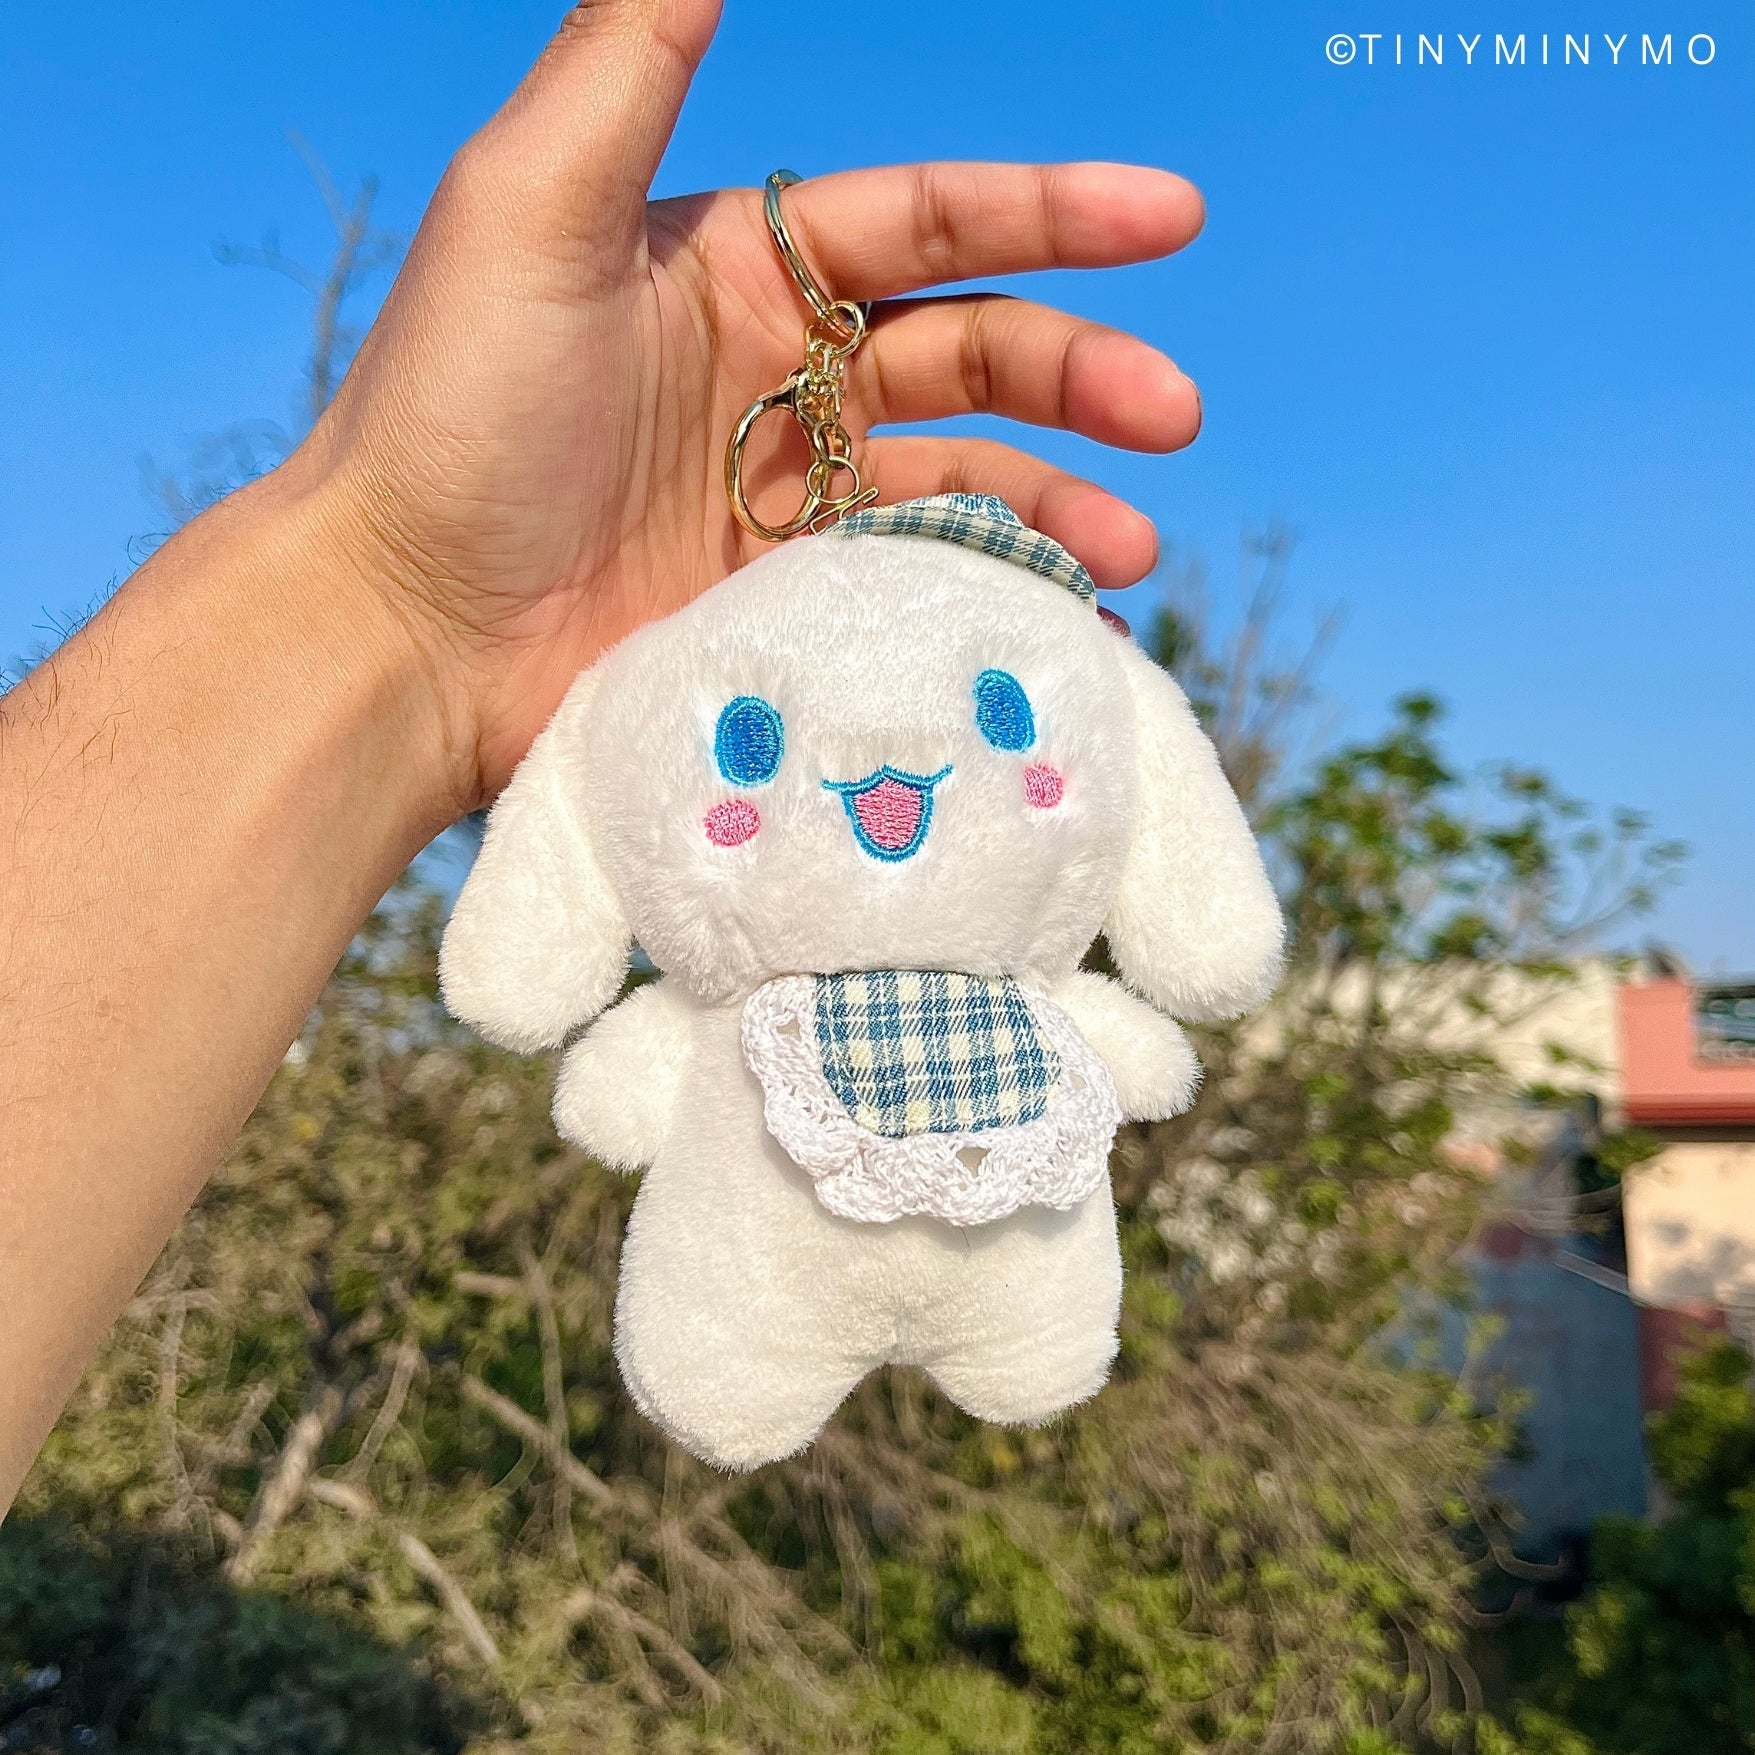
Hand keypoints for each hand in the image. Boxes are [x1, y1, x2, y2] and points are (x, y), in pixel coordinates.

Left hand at [286, 0, 1204, 806]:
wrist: (398, 628)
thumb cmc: (450, 411)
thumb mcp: (530, 202)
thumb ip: (633, 48)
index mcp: (736, 265)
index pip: (927, 220)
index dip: (1051, 212)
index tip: (1169, 216)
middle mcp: (775, 375)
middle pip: (971, 350)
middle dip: (1080, 371)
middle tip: (1172, 411)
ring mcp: (782, 500)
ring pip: (961, 476)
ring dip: (1057, 497)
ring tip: (1133, 542)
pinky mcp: (781, 609)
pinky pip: (915, 584)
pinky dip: (993, 592)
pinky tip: (1064, 612)